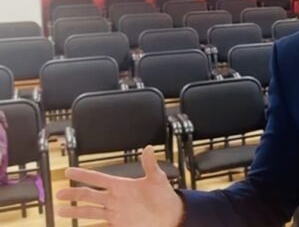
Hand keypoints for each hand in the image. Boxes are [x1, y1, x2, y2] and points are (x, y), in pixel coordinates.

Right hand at [57, 145, 183, 226]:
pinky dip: (91, 226)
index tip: (68, 171)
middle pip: (90, 195)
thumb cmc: (164, 195)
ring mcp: (115, 212)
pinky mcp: (119, 224)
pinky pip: (100, 225)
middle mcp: (115, 199)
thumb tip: (148, 148)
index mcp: (121, 185)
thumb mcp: (157, 179)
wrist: (171, 214)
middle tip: (58, 194)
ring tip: (60, 211)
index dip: (83, 175)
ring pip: (91, 211)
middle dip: (74, 194)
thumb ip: (150, 165)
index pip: (98, 178)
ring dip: (76, 212)